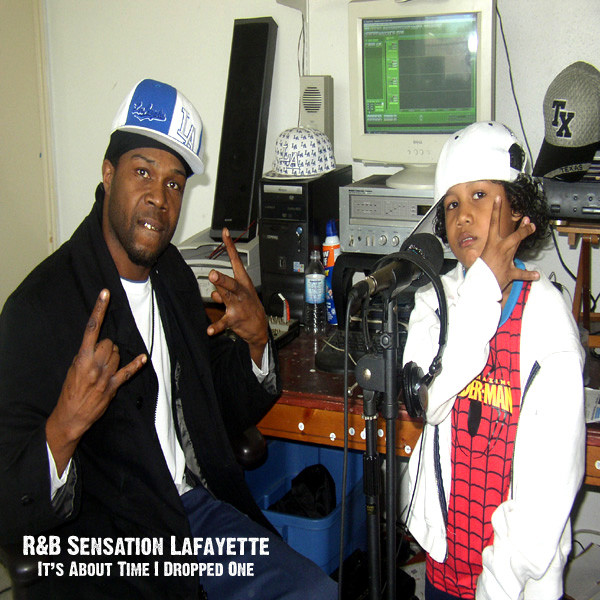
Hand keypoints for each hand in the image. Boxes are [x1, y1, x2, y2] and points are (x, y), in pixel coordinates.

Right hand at [46, 289, 146, 474]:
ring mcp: (105, 375)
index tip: (106, 293)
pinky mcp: (113, 386)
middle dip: (107, 347)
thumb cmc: (70, 390)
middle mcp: (94, 364)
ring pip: (118, 353)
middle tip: (100, 358)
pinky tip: (143, 358)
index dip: (99, 309)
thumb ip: (84, 356)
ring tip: (104, 368)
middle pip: (110, 343)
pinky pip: (128, 371)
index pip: (92, 328)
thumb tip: (94, 345)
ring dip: (115, 356)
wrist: (70, 415)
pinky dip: (136, 364)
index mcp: (81, 357)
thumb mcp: (72, 369)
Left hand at [207, 228, 267, 365]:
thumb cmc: (249, 307)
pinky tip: (210, 330)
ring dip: (220, 296)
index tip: (224, 233)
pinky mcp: (234, 319)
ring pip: (227, 298)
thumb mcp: (239, 293)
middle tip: (214, 274)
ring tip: (215, 296)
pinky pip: (224, 322)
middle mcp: (241, 292)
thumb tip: (213, 291)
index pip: (235, 260)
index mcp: (243, 282)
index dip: (230, 246)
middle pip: (231, 282)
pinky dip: (217, 326)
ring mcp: (238, 305)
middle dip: (223, 278)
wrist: (259, 328)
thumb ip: (223, 289)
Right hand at [481, 196, 539, 292]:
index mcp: (491, 244)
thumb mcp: (476, 259)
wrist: (482, 284)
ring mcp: (507, 259)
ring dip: (525, 236)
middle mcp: (501, 249)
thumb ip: (479, 255)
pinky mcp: (511, 271)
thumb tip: (476, 254)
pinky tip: (536, 275)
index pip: (493, 223)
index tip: (498, 199)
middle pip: (515, 235)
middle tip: (528, 220)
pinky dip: (528, 275)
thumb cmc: (477, 272)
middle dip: (523, 227)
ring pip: (518, 245)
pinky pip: (521, 273)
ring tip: (532, 228)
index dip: (496, 210)